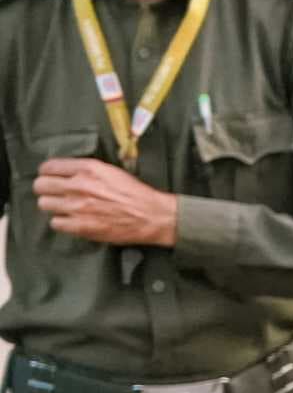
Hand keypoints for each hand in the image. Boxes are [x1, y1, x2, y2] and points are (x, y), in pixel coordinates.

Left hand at [33, 157, 177, 248]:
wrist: (153, 216)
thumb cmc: (135, 193)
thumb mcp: (111, 171)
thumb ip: (86, 170)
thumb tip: (65, 173)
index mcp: (88, 168)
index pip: (49, 167)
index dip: (48, 173)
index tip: (52, 177)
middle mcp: (79, 185)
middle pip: (40, 185)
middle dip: (46, 189)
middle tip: (55, 193)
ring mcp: (78, 207)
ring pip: (44, 204)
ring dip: (53, 206)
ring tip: (65, 207)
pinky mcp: (80, 226)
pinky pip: (55, 223)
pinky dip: (62, 222)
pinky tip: (73, 220)